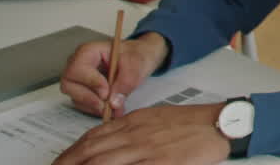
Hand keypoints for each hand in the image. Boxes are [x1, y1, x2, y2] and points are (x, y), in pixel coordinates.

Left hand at [53, 103, 228, 164]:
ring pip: (103, 161)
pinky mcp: (158, 162)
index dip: (71, 151)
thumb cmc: (191, 123)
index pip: (93, 136)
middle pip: (91, 151)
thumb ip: (132, 129)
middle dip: (68, 163)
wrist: (219, 123)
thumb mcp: (155, 119)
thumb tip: (110, 139)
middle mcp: (134, 134)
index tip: (61, 161)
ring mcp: (145, 149)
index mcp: (134, 122)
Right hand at [60, 32, 168, 118]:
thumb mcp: (136, 63)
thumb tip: (113, 102)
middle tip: (108, 106)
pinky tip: (112, 109)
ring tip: (115, 109)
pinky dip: (97, 109)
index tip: (106, 92)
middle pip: (69, 85)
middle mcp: (79, 65)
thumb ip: (126, 81)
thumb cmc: (135, 55)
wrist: (140, 60)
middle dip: (90, 98)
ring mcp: (79, 79)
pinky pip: (83, 104)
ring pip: (76, 97)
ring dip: (95, 107)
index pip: (77, 69)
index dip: (90, 82)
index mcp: (88, 51)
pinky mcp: (83, 91)